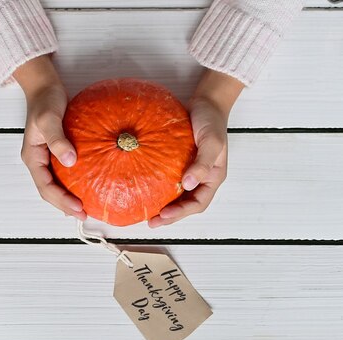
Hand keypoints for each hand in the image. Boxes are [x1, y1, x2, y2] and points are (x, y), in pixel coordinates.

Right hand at [14, 55, 86, 220]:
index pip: (45, 187)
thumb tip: (70, 160)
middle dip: (65, 206)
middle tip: (84, 215)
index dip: (60, 201)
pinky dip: (72, 184)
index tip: (78, 208)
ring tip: (84, 208)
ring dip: (68, 198)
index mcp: (32, 157)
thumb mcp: (48, 118)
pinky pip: (63, 174)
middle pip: (49, 191)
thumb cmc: (45, 99)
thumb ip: (57, 139)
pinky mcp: (56, 152)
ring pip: (55, 185)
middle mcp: (38, 161)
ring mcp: (46, 158)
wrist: (44, 86)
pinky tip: (86, 188)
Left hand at [148, 69, 243, 227]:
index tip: (163, 215)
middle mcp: (201, 179)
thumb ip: (203, 163)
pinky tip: (142, 189)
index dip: (181, 213)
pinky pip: (168, 181)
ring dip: (163, 206)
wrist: (206, 102)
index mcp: (213, 178)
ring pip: (176, 196)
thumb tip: (188, 184)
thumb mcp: (212, 141)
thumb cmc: (211, 120)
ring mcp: (190, 172)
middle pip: (186, 205)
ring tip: (146, 213)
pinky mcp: (178, 164)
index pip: (198, 204)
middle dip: (169, 217)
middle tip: (151, 222)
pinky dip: (158, 188)